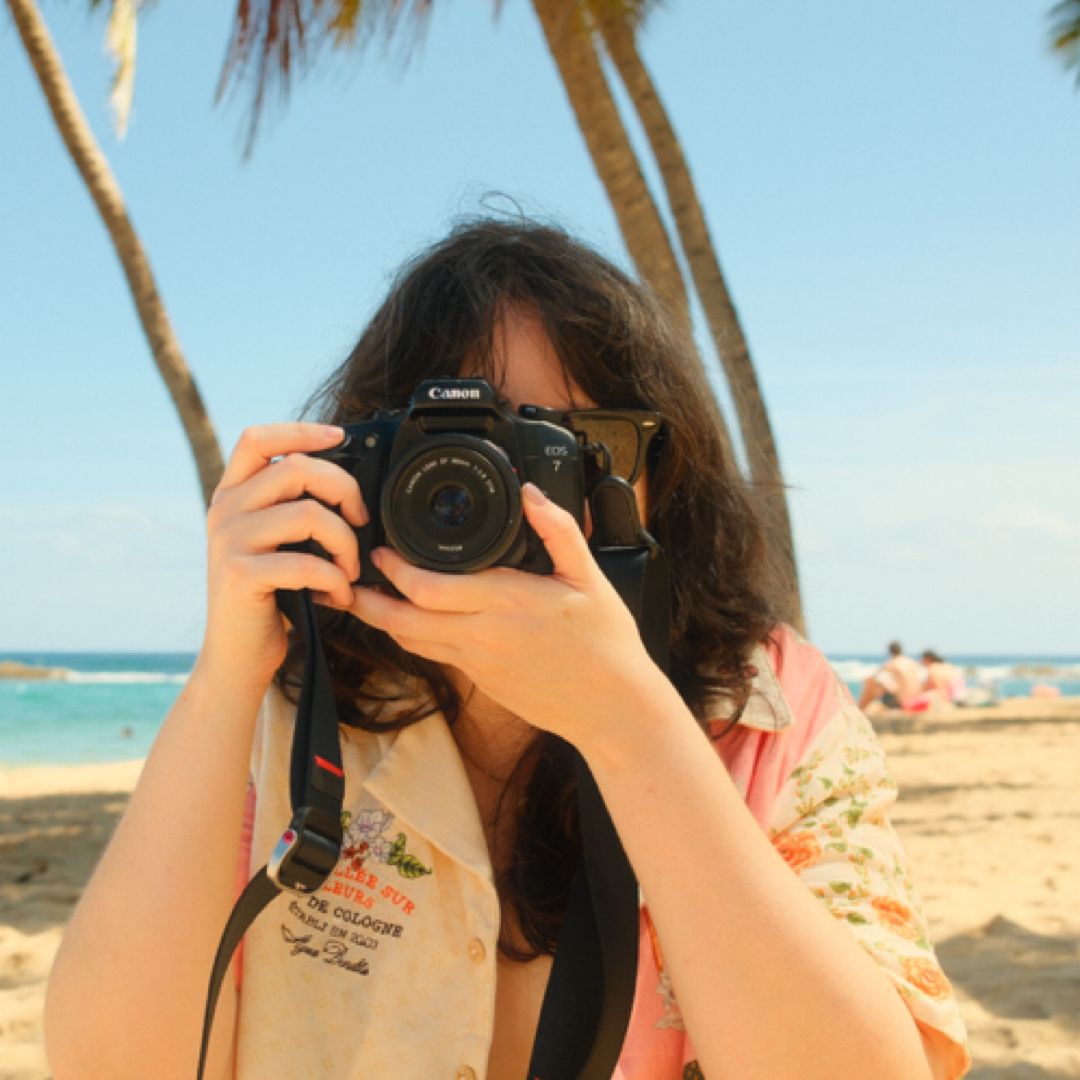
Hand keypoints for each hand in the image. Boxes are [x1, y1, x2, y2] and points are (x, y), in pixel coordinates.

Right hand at [200, 423, 368, 690]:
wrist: (238, 656)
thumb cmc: (270, 597)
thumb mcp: (275, 543)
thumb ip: (292, 508)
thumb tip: (347, 484)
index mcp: (231, 495)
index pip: (257, 439)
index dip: (300, 430)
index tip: (339, 436)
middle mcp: (224, 510)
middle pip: (298, 469)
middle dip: (345, 490)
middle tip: (362, 521)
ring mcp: (229, 541)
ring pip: (310, 514)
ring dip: (346, 543)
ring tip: (350, 570)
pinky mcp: (241, 575)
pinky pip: (308, 562)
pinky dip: (336, 581)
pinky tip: (338, 597)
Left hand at [341, 483, 661, 747]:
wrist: (612, 708)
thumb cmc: (606, 644)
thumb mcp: (590, 578)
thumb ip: (559, 531)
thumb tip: (532, 494)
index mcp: (508, 603)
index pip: (428, 589)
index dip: (393, 570)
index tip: (381, 551)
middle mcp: (483, 636)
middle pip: (403, 621)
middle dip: (367, 600)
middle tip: (349, 578)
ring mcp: (478, 663)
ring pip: (411, 643)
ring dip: (382, 620)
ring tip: (362, 598)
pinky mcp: (480, 681)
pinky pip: (433, 655)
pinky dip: (411, 636)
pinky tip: (409, 620)